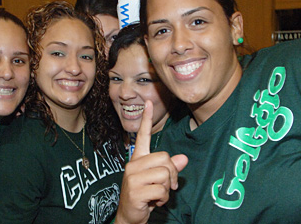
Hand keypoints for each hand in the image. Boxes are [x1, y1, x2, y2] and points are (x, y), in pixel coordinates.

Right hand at [115, 100, 187, 223]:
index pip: (142, 136)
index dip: (146, 119)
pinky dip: (162, 199)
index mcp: (138, 159)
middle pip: (165, 158)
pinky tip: (153, 202)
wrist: (129, 215)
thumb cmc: (144, 195)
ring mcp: (132, 177)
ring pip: (164, 174)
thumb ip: (170, 168)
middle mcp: (133, 164)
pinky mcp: (135, 190)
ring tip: (157, 195)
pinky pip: (160, 190)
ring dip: (166, 189)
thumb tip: (183, 158)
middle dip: (172, 174)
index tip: (148, 102)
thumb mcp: (158, 181)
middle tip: (166, 186)